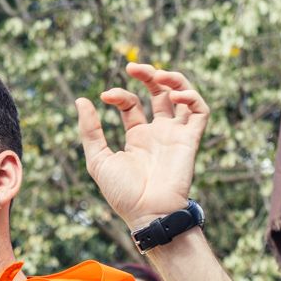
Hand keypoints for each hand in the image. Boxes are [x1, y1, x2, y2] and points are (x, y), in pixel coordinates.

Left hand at [76, 63, 207, 229]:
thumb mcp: (98, 160)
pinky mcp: (190, 140)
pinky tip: (174, 95)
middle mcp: (157, 133)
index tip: (105, 96)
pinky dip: (191, 97)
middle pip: (158, 93)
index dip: (119, 95)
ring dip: (173, 79)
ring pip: (182, 96)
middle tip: (132, 67)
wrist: (148, 213)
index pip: (131, 104)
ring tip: (157, 74)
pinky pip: (200, 111)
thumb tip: (81, 100)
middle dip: (148, 75)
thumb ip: (90, 131)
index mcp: (137, 138)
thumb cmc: (123, 193)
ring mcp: (175, 135)